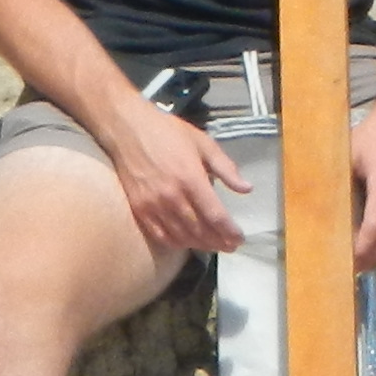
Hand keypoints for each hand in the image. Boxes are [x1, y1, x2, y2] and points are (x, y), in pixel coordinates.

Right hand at [103, 97, 249, 258]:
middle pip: (200, 230)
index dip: (230, 232)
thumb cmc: (168, 132)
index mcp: (191, 179)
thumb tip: (247, 189)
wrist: (128, 129)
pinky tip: (186, 242)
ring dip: (200, 245)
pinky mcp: (139, 209)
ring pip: (181, 237)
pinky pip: (160, 236)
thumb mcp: (203, 143)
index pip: (215, 216)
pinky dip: (176, 243)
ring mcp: (154, 205)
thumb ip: (226, 168)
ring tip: (213, 245)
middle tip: (230, 246)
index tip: (240, 239)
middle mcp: (173, 197)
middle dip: (218, 242)